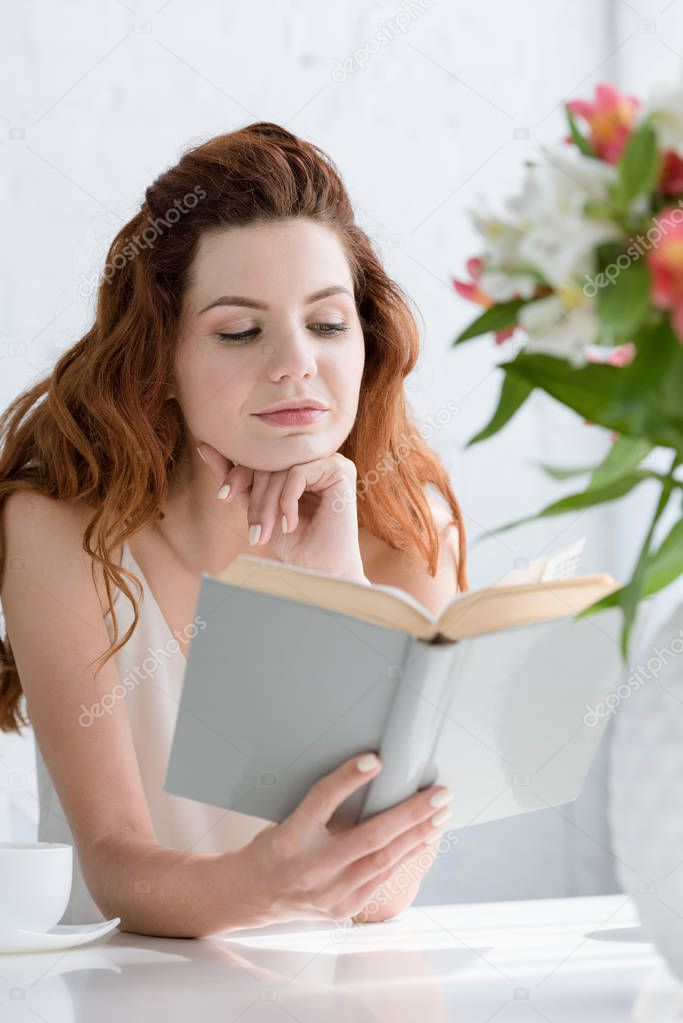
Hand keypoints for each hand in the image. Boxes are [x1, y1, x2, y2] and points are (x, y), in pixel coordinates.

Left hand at [196, 443, 366, 580]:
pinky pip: (298, 473)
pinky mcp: (340, 469)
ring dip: (269, 505)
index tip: (224, 496)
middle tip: (254, 530)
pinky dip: (288, 501)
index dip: (238, 474)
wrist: (320, 568)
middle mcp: (314, 456)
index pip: (260, 455)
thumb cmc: (293, 541)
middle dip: (256, 498)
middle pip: (270, 462)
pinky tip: (290, 525)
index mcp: (297, 460)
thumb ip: (237, 479)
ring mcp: (329, 460)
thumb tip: (203, 447)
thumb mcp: (256, 506)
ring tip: (267, 532)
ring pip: (282, 468)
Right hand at [224, 752, 452, 927]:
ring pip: (384, 861)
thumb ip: (327, 804)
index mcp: (290, 836)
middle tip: (440, 793)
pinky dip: (407, 856)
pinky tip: (425, 839)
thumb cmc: (277, 845)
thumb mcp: (291, 817)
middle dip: (412, 813)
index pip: (322, 800)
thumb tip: (375, 774)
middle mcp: (310, 867)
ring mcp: (328, 893)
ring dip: (419, 835)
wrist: (254, 893)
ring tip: (442, 814)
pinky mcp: (342, 909)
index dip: (348, 778)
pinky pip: (383, 879)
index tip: (376, 759)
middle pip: (369, 837)